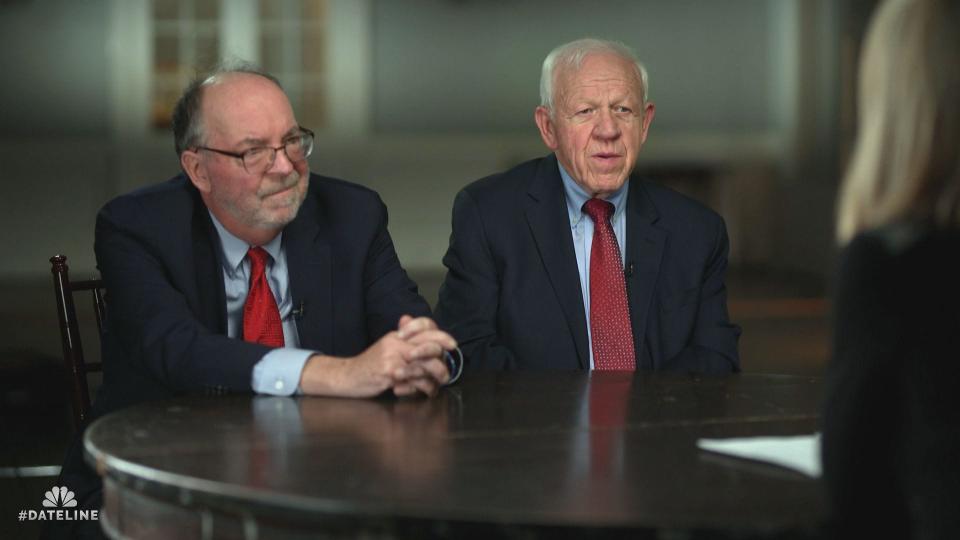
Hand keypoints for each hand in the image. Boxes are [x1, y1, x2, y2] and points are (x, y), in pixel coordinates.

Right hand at [297, 316, 456, 397]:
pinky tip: (424, 392)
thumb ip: (403, 339)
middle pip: (429, 345)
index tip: (452, 345)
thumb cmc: (369, 365)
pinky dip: (422, 388)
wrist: (347, 376)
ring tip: (438, 384)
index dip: (441, 335)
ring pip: (424, 364)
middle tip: (447, 372)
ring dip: (436, 377)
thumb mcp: (386, 347)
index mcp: (397, 336)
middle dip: (443, 360)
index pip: (423, 327)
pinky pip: (414, 380)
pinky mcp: (389, 373)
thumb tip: (413, 324)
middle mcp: (396, 343)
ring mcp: (393, 358)